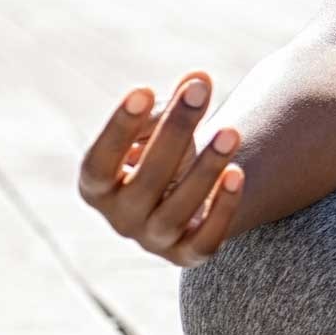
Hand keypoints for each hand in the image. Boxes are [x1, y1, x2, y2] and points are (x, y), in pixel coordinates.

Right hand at [76, 69, 245, 266]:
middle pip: (145, 180)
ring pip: (177, 209)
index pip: (99, 163)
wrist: (192, 193)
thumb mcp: (161, 126)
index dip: (118, 128)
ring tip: (231, 131)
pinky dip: (222, 207)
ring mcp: (154, 241)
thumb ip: (173, 103)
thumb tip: (199, 79)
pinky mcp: (189, 255)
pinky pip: (206, 239)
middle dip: (174, 132)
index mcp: (98, 187)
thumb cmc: (167, 149)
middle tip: (199, 91)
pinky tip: (237, 173)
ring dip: (205, 169)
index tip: (143, 90)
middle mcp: (120, 219)